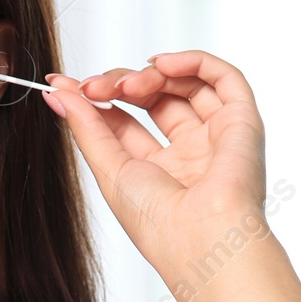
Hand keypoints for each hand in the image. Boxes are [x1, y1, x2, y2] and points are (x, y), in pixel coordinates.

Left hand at [42, 50, 267, 278]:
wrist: (199, 240)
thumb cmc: (157, 223)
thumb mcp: (108, 168)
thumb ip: (86, 127)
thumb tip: (57, 93)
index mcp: (156, 170)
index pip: (125, 120)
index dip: (96, 98)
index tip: (64, 84)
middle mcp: (188, 152)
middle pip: (154, 97)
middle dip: (120, 84)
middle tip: (94, 88)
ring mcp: (216, 137)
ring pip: (186, 84)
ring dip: (150, 74)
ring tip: (127, 84)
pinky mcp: (242, 123)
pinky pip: (225, 79)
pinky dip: (193, 61)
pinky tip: (162, 63)